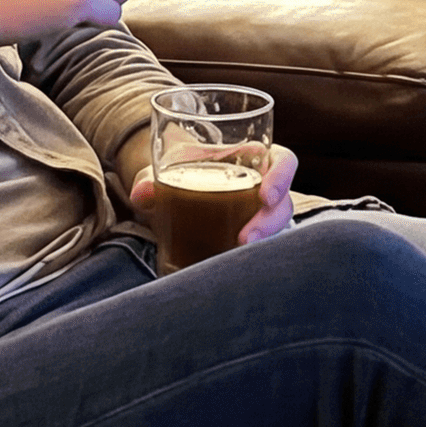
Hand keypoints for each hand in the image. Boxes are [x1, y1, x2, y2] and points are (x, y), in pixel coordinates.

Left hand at [130, 144, 297, 247]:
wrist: (175, 187)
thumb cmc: (181, 170)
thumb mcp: (165, 168)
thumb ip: (150, 180)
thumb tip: (141, 193)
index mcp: (254, 158)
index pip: (284, 162)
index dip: (282, 177)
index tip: (265, 196)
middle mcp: (263, 186)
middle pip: (283, 204)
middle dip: (269, 223)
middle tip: (246, 240)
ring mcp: (260, 215)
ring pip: (276, 229)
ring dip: (261, 243)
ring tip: (237, 254)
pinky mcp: (251, 237)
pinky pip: (260, 247)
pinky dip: (250, 258)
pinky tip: (233, 268)